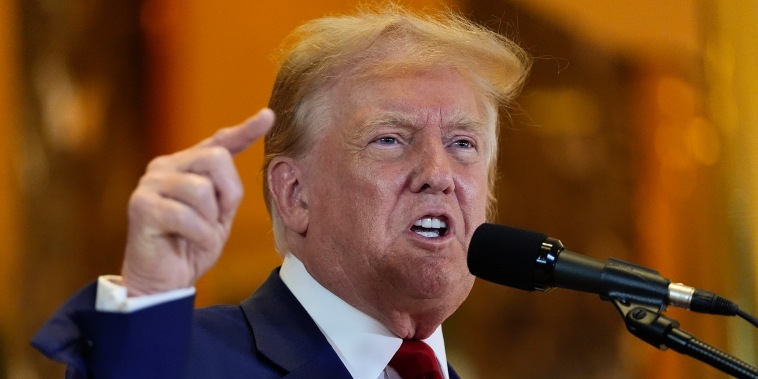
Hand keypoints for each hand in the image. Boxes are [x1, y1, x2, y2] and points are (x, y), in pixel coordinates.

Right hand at [121, 109, 274, 295]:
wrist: (163, 281)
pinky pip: (186, 215)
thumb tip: (233, 156)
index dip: (245, 129)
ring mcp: (150, 184)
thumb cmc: (191, 246)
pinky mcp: (141, 206)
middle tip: (217, 220)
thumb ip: (226, 188)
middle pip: (216, 158)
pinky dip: (199, 235)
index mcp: (186, 166)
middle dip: (228, 194)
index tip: (268, 116)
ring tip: (198, 234)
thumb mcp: (219, 215)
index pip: (219, 142)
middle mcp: (165, 167)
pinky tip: (190, 243)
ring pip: (201, 189)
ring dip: (210, 219)